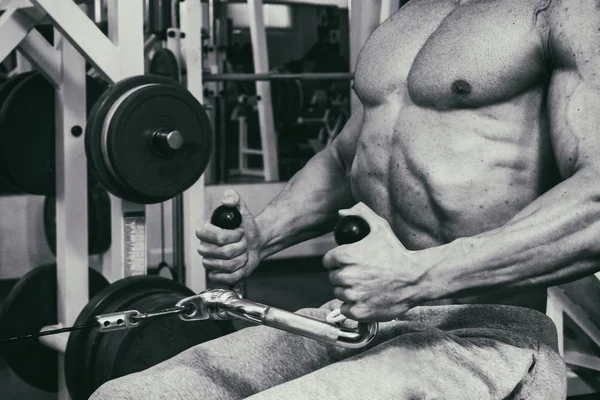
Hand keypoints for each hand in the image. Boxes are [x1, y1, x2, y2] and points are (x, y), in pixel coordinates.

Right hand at [196, 189, 261, 284]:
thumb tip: (227, 201)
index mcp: (205, 232)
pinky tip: (241, 263)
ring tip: (243, 252)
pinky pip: (229, 278)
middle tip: (244, 242)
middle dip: (241, 247)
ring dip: (242, 258)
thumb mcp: (240, 208)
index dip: (233, 236)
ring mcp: (209, 263)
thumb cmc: (245, 226)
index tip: (241, 231)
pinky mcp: (216, 276)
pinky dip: (240, 271)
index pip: (218, 237)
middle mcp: (204, 248)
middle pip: (225, 252)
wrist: (254, 242)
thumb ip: (233, 198)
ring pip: (228, 266)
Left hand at [323, 203, 426, 321]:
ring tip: (364, 285)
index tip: (348, 263)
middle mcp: (346, 275)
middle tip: (359, 274)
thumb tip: (341, 212)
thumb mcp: (380, 227)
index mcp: (345, 255)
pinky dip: (352, 306)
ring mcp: (353, 295)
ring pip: (339, 293)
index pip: (328, 261)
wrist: (415, 278)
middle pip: (333, 278)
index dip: (337, 261)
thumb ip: (361, 214)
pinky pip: (345, 309)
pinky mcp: (359, 311)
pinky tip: (365, 298)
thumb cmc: (396, 252)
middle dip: (343, 275)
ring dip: (348, 291)